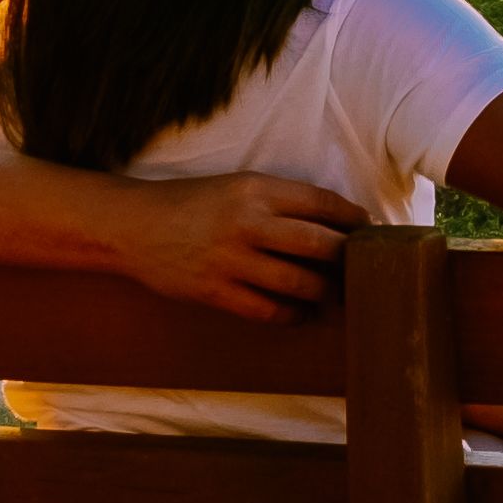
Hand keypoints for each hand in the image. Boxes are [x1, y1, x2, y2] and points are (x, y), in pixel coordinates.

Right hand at [117, 168, 364, 316]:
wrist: (134, 226)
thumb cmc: (191, 204)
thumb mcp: (236, 187)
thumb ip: (278, 202)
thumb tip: (331, 225)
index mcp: (255, 189)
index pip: (321, 202)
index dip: (352, 218)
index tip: (367, 229)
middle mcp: (247, 222)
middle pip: (320, 244)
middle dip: (348, 259)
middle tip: (363, 267)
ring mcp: (231, 260)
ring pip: (299, 283)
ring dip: (326, 292)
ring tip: (338, 295)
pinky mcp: (216, 291)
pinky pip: (268, 310)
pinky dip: (293, 315)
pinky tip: (303, 313)